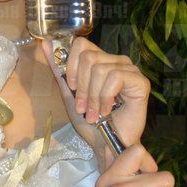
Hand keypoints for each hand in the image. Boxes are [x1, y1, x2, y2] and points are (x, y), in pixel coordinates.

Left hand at [42, 37, 149, 153]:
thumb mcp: (69, 92)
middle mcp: (116, 61)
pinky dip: (106, 97)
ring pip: (100, 69)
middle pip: (88, 56)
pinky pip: (116, 77)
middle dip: (81, 87)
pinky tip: (107, 111)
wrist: (105, 144)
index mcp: (101, 60)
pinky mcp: (140, 81)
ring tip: (94, 114)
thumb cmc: (89, 122)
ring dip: (93, 97)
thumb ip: (59, 68)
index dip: (72, 65)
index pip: (81, 44)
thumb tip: (45, 42)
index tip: (72, 87)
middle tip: (83, 107)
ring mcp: (130, 70)